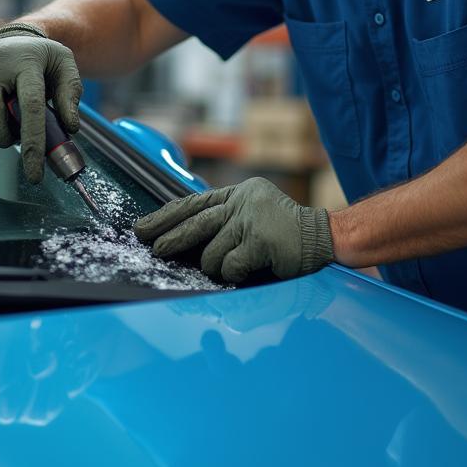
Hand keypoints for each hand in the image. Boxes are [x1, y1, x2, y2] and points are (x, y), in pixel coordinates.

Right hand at [0, 28, 81, 183]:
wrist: (10, 39)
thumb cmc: (39, 61)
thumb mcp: (64, 67)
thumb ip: (70, 94)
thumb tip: (69, 128)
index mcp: (25, 61)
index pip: (29, 105)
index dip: (32, 143)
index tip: (35, 174)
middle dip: (3, 138)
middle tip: (13, 137)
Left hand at [133, 177, 333, 283]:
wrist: (323, 236)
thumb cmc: (284, 231)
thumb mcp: (252, 210)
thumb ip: (223, 216)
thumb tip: (181, 233)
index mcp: (237, 193)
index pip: (192, 203)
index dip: (165, 217)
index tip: (143, 228)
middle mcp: (242, 202)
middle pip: (195, 223)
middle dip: (171, 239)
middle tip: (155, 251)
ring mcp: (251, 220)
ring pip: (211, 253)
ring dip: (216, 266)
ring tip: (231, 266)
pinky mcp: (260, 241)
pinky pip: (230, 267)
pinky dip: (234, 274)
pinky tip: (247, 270)